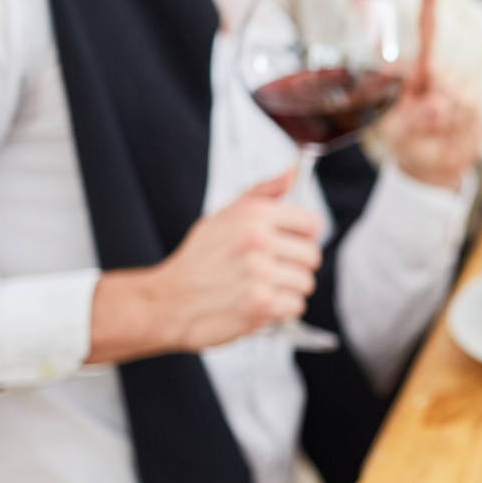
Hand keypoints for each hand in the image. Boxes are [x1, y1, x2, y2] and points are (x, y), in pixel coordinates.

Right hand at [87, 169, 321, 362]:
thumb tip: (292, 173)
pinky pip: (295, 305)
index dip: (302, 236)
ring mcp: (260, 273)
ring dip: (287, 289)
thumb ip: (262, 192)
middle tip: (268, 270)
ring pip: (305, 282)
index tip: (288, 244)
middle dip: (294, 266)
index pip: (312, 223)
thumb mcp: (224, 215)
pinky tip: (258, 302)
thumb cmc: (199, 259)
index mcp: (255, 215)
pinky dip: (280, 309)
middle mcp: (259, 240)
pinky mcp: (261, 303)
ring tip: (259, 286)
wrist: (170, 300)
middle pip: (312, 256)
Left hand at [377, 0, 481, 188]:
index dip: (366, 13)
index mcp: (394, 81)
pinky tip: (456, 127)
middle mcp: (420, 72)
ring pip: (450, 85)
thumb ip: (417, 123)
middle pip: (426, 32)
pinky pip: (466, 103)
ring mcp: (446, 80)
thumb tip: (438, 101)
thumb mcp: (406, 142)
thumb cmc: (415, 149)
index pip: (377, 44)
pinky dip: (461, 120)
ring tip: (439, 130)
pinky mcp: (468, 91)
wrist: (445, 165)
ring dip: (446, 113)